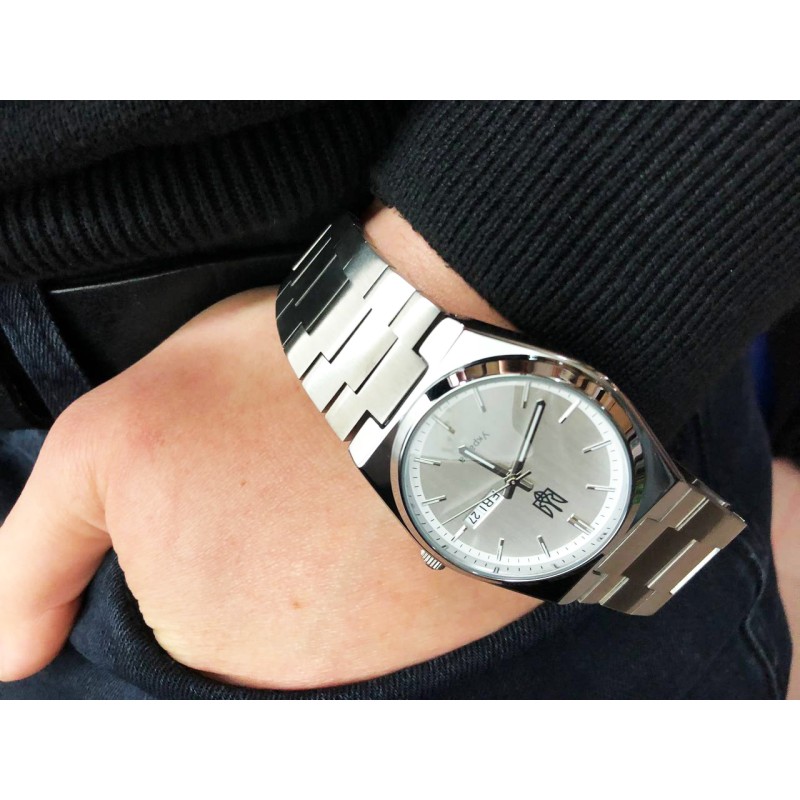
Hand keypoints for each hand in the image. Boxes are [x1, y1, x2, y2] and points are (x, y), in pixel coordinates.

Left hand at [0, 205, 540, 688]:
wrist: (422, 363)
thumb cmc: (276, 384)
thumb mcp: (110, 441)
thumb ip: (38, 555)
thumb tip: (10, 656)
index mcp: (191, 627)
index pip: (161, 616)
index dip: (187, 535)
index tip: (225, 485)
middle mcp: (279, 670)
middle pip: (240, 625)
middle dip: (249, 551)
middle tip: (283, 472)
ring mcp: (366, 657)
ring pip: (311, 619)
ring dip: (317, 559)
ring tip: (334, 483)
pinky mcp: (435, 633)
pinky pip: (380, 613)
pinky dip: (372, 565)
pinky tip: (376, 506)